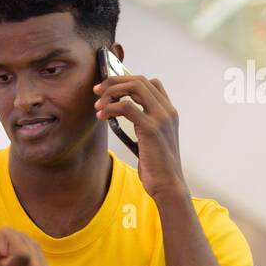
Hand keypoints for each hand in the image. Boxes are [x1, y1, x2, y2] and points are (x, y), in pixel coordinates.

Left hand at [93, 73, 187, 201]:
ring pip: (135, 88)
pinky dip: (110, 108)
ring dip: (111, 92)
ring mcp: (161, 118)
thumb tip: (122, 111)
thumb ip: (143, 123)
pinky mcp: (151, 128)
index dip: (127, 80)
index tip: (110, 88)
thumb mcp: (152, 139)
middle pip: (140, 81)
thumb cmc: (157, 165)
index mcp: (168, 112)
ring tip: (97, 104)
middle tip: (97, 91)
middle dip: (115, 81)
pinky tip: (102, 116)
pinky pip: (127, 107)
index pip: (150, 83)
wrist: (168, 184)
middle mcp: (167, 111)